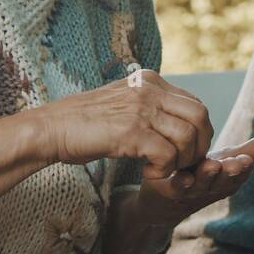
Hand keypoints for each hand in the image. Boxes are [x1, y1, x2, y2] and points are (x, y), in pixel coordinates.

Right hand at [33, 69, 215, 177]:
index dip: (200, 132)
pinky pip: (167, 155)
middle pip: (201, 116)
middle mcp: (149, 90)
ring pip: (188, 137)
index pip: (195, 103)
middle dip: (199, 146)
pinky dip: (163, 171)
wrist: (52, 128)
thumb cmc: (86, 123)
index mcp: (150, 81)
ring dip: (181, 161)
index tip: (186, 151)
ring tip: (162, 169)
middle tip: (183, 164)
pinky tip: (147, 173)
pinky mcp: (131, 132)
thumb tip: (180, 125)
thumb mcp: (124, 103)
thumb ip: (150, 106)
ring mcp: (141, 109)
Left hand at [137, 133, 253, 226]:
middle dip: (229, 174)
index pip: (240, 174)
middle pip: (222, 182)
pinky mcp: (169, 189)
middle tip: (235, 164)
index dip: (244, 169)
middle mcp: (211, 187)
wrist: (168, 195)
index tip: (247, 160)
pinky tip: (183, 175)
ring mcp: (190, 190)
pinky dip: (179, 182)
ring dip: (205, 176)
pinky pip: (175, 187)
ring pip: (199, 184)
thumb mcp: (232, 159)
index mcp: (228, 179)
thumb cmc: (205, 172)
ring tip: (211, 166)